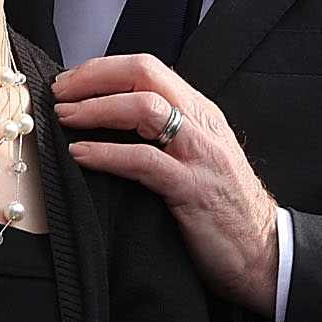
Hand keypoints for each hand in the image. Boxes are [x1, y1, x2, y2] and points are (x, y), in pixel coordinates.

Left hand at [54, 55, 280, 318]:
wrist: (262, 252)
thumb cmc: (222, 209)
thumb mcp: (195, 157)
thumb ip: (163, 134)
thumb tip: (106, 120)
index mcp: (199, 113)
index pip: (148, 68)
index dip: (102, 68)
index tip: (68, 81)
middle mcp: (201, 124)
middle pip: (144, 75)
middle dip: (94, 77)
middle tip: (59, 93)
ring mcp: (200, 155)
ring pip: (144, 109)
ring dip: (96, 109)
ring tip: (65, 118)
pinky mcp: (193, 189)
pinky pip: (144, 161)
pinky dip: (107, 153)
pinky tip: (81, 155)